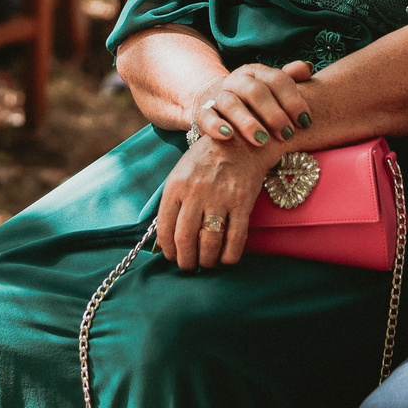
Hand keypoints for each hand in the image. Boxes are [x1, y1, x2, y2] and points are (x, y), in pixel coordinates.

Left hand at [154, 134, 274, 270]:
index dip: (167, 248)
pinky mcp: (242, 203)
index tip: (171, 256)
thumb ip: (172, 202)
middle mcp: (196, 193)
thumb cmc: (206, 159)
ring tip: (206, 263)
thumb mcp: (180, 173)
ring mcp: (220, 198)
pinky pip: (235, 238)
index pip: (165, 227)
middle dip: (185, 260)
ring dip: (206, 260)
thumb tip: (165, 238)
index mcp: (176, 185)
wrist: (240, 141)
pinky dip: (229, 255)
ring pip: (209, 242)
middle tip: (188, 266)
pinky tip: (226, 258)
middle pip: (185, 239)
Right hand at [188, 61, 315, 147]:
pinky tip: (228, 136)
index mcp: (256, 72)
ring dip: (248, 122)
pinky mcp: (202, 112)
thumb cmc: (252, 100)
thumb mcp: (270, 88)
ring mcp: (218, 95)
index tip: (306, 121)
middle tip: (287, 134)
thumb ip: (289, 78)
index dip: (293, 100)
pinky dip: (216, 125)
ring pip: (231, 104)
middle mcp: (236, 81)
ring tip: (262, 140)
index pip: (276, 79)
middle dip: (273, 113)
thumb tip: (308, 68)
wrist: (212, 101)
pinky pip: (206, 116)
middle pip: (255, 91)